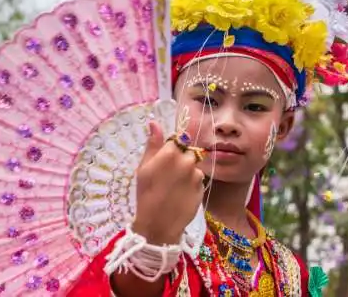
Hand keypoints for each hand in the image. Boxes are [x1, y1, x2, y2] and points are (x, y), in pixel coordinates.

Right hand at [131, 121, 204, 245]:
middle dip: (180, 159)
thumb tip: (154, 123)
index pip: (177, 140)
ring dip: (187, 171)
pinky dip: (191, 183)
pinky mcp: (202, 186)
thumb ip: (153, 144)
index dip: (170, 149)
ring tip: (174, 187)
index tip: (164, 160)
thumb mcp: (144, 168)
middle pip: (187, 151)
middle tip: (168, 175)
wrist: (159, 224)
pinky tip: (181, 194)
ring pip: (193, 165)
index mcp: (170, 152)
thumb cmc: (146, 194)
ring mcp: (197, 173)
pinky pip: (198, 178)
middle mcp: (187, 159)